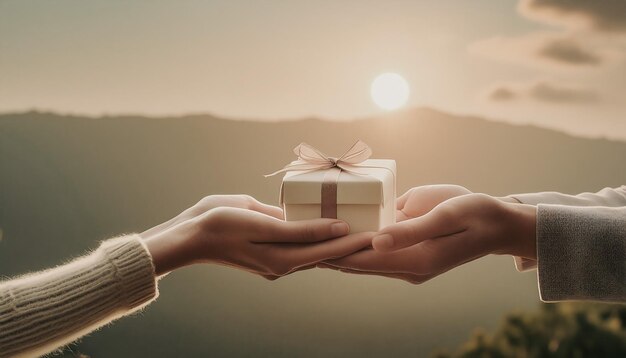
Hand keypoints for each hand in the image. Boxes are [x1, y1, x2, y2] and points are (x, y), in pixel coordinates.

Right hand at [141, 195, 371, 278]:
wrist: (188, 236)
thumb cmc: (219, 225)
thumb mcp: (260, 222)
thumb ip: (300, 227)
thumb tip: (336, 226)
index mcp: (283, 259)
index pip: (329, 250)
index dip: (356, 241)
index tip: (379, 233)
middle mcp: (283, 264)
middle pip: (326, 252)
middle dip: (352, 242)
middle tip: (378, 228)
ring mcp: (275, 260)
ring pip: (314, 249)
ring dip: (336, 239)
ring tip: (360, 224)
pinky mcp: (268, 252)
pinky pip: (299, 244)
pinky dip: (316, 235)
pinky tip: (326, 223)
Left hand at [320, 189, 535, 283]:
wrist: (496, 222)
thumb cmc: (474, 215)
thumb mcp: (444, 217)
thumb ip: (410, 230)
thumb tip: (375, 241)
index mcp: (413, 261)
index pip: (362, 261)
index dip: (331, 254)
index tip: (303, 248)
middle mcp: (404, 264)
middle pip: (355, 262)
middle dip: (326, 252)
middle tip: (292, 242)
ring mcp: (404, 257)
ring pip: (361, 256)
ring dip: (335, 247)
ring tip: (303, 236)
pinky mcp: (406, 246)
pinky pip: (374, 245)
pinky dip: (352, 238)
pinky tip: (332, 227)